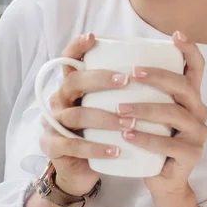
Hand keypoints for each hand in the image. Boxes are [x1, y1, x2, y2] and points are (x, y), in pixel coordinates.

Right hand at [39, 33, 129, 196]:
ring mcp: (52, 123)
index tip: (93, 37)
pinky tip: (115, 151)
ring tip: (128, 122)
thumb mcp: (105, 107)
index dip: (77, 47)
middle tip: (125, 80)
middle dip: (100, 79)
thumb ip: (118, 89)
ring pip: (76, 115)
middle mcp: (58, 100)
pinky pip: (72, 145)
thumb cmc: (99, 132)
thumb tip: (154, 65)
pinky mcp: (52, 146)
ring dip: (104, 118)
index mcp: (70, 86)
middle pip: (73, 82)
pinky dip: (95, 148)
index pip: (68, 60)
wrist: (81, 169)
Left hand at [117, 31, 206, 198]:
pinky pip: (169, 144)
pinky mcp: (193, 154)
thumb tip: (110, 62)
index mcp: (190, 96)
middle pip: (184, 86)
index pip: (196, 67)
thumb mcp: (146, 112)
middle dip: (157, 77)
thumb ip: (139, 90)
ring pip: (174, 114)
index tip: (176, 34)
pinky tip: (127, 135)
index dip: (189, 49)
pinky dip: (145, 139)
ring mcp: (199, 133)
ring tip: (119, 110)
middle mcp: (199, 111)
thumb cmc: (150, 138)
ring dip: (145, 110)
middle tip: (130, 74)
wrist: (162, 179)